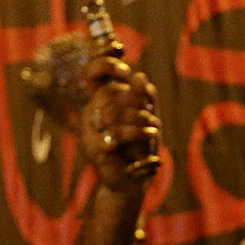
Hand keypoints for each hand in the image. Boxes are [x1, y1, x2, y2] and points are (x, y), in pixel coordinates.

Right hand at [78, 57, 159, 190]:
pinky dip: (138, 132)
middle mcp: (91, 114)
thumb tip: (139, 76)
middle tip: (152, 114)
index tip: (125, 70)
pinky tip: (151, 135)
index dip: (105, 65)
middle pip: (107, 94)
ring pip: (112, 113)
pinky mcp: (95, 150)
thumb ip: (144, 96)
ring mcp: (89, 133)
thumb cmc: (139, 145)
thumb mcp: (147, 116)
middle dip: (135, 102)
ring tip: (154, 128)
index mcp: (101, 101)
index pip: (92, 74)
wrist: (135, 179)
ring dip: (140, 118)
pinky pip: (115, 134)